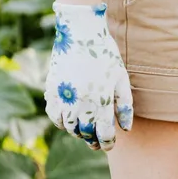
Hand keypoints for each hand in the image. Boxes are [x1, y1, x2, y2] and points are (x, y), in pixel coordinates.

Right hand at [44, 2, 133, 150]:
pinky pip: (54, 115)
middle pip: (85, 133)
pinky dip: (61, 122)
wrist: (80, 33)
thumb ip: (125, 105)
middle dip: (92, 141)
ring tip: (85, 132)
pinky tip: (69, 121)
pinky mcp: (51, 90)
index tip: (109, 145)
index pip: (103, 133)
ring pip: (68, 127)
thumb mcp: (122, 79)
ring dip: (77, 132)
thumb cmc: (106, 55)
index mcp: (101, 101)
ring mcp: (64, 97)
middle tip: (97, 143)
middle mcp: (80, 102)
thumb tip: (126, 129)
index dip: (107, 143)